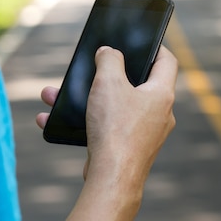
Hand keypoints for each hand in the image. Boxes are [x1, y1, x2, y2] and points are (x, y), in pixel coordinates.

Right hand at [36, 46, 177, 183]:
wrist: (112, 179)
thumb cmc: (115, 129)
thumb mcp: (108, 82)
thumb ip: (109, 59)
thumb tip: (109, 53)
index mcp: (161, 93)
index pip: (166, 61)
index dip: (155, 47)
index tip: (141, 41)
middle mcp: (159, 113)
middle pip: (136, 83)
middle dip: (106, 75)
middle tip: (91, 67)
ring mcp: (145, 133)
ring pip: (115, 106)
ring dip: (86, 98)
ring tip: (56, 95)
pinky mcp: (129, 148)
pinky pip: (106, 127)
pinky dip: (84, 121)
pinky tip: (54, 120)